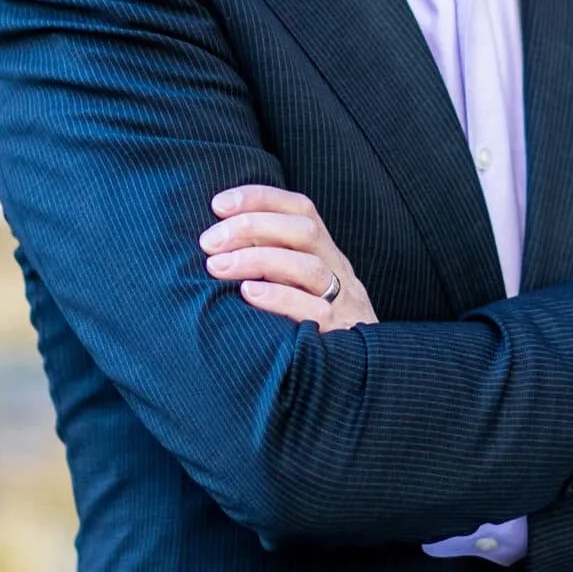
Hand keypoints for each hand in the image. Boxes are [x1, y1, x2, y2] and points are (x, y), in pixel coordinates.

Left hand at [200, 185, 378, 331]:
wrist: (364, 373)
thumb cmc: (314, 325)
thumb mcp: (299, 286)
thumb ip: (270, 261)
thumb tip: (217, 241)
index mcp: (325, 253)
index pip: (300, 209)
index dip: (260, 198)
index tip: (218, 204)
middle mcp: (337, 271)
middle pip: (304, 231)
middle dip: (252, 227)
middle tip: (208, 242)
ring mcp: (343, 302)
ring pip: (308, 268)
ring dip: (257, 260)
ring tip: (217, 267)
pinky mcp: (340, 334)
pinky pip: (315, 311)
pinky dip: (279, 298)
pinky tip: (248, 295)